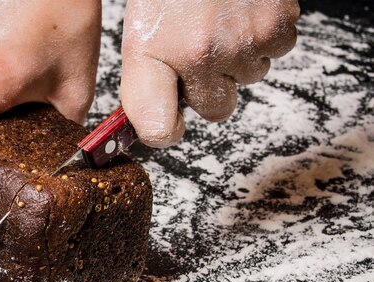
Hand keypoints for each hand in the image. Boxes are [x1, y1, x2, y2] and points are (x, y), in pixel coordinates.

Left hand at [120, 0, 299, 147]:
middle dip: (207, 87)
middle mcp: (198, 54)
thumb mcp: (141, 31)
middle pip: (213, 109)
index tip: (166, 122)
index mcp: (153, 53)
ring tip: (219, 21)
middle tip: (197, 48)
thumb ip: (145, 80)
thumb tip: (154, 125)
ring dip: (235, 59)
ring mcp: (241, 43)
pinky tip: (242, 14)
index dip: (164, 129)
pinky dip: (262, 37)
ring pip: (246, 80)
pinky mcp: (276, 27)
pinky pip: (273, 52)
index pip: (157, 128)